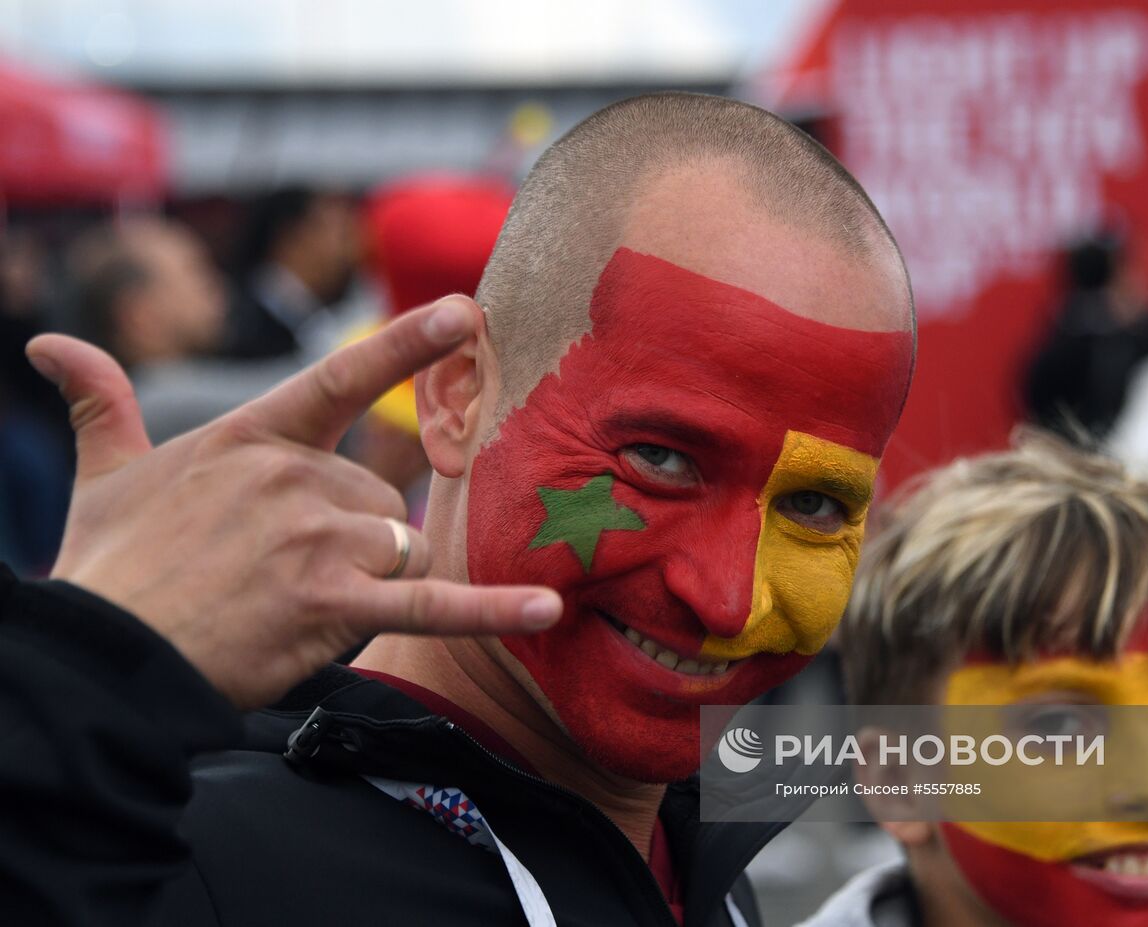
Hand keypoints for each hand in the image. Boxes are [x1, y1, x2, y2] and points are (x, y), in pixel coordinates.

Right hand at [27, 296, 560, 709]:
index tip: (468, 312)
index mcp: (250, 437)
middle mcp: (294, 478)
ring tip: (299, 604)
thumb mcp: (105, 477)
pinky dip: (493, 610)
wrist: (104, 656)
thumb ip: (102, 406)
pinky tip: (548, 610)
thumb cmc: (109, 569)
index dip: (408, 343)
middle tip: (287, 574)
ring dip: (375, 577)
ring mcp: (319, 540)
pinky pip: (435, 604)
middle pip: (383, 499)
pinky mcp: (335, 604)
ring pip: (401, 545)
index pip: (342, 377)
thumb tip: (51, 344)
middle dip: (359, 538)